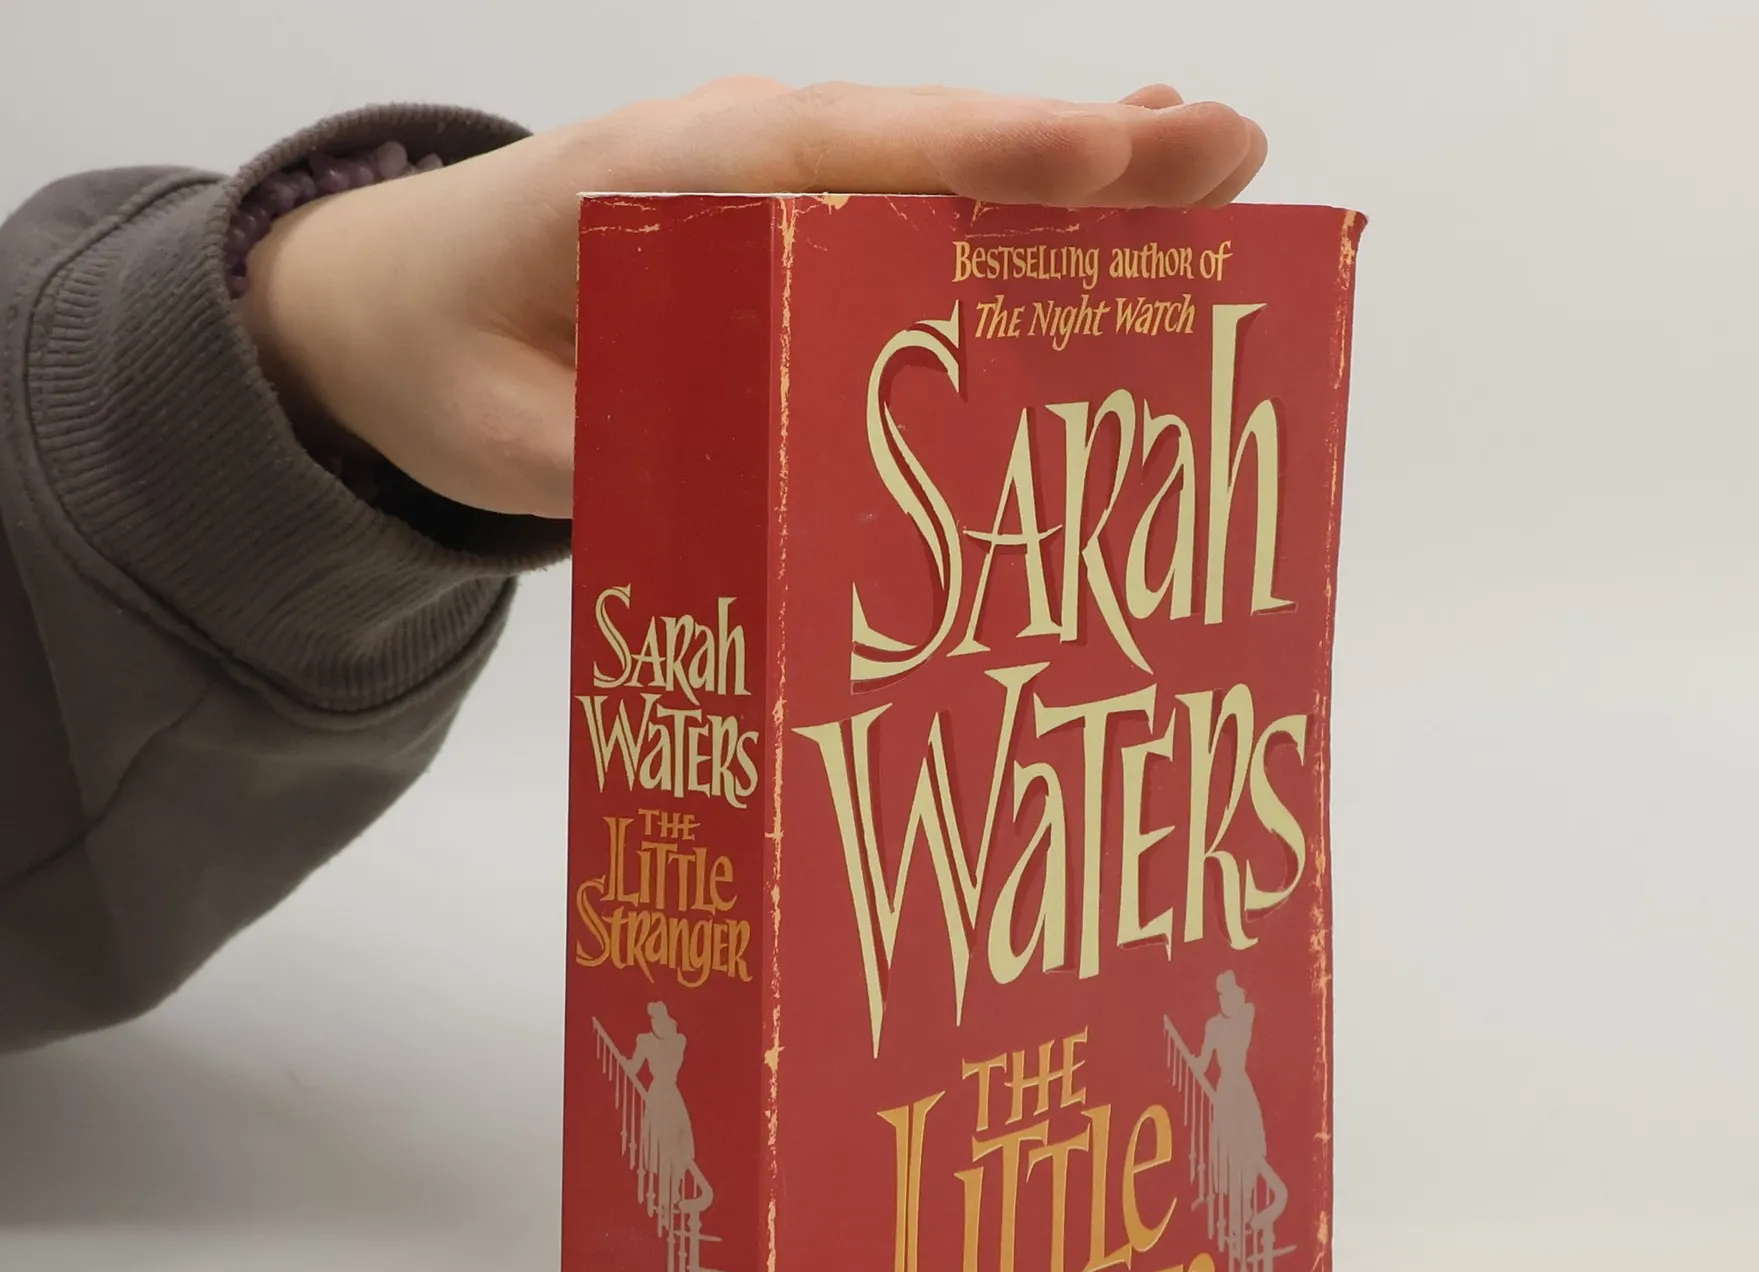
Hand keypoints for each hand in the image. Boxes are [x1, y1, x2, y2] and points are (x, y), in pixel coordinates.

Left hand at [240, 80, 1267, 520]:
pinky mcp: (795, 238)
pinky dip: (1019, 220)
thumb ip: (591, 460)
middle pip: (933, 142)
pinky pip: (920, 215)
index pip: (846, 149)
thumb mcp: (487, 431)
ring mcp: (779, 192)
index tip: (1106, 153)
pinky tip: (1108, 231)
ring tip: (1214, 180)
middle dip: (1081, 151)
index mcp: (668, 177)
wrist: (393, 308)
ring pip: (944, 171)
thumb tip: (725, 506)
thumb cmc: (442, 352)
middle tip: (1229, 152)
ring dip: (1078, 178)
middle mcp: (743, 160)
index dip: (982, 154)